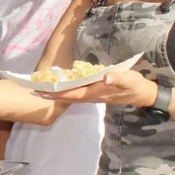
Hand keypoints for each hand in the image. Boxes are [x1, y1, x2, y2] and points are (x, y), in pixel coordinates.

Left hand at [34, 70, 155, 107]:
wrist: (141, 94)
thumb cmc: (135, 85)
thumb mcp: (129, 80)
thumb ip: (119, 78)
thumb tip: (106, 78)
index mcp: (95, 92)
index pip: (72, 93)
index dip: (57, 92)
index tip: (43, 91)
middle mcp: (91, 96)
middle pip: (67, 96)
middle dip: (51, 95)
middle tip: (33, 91)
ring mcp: (92, 95)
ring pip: (70, 95)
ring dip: (55, 93)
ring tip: (40, 90)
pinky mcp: (93, 93)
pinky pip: (75, 93)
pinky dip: (64, 90)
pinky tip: (57, 87)